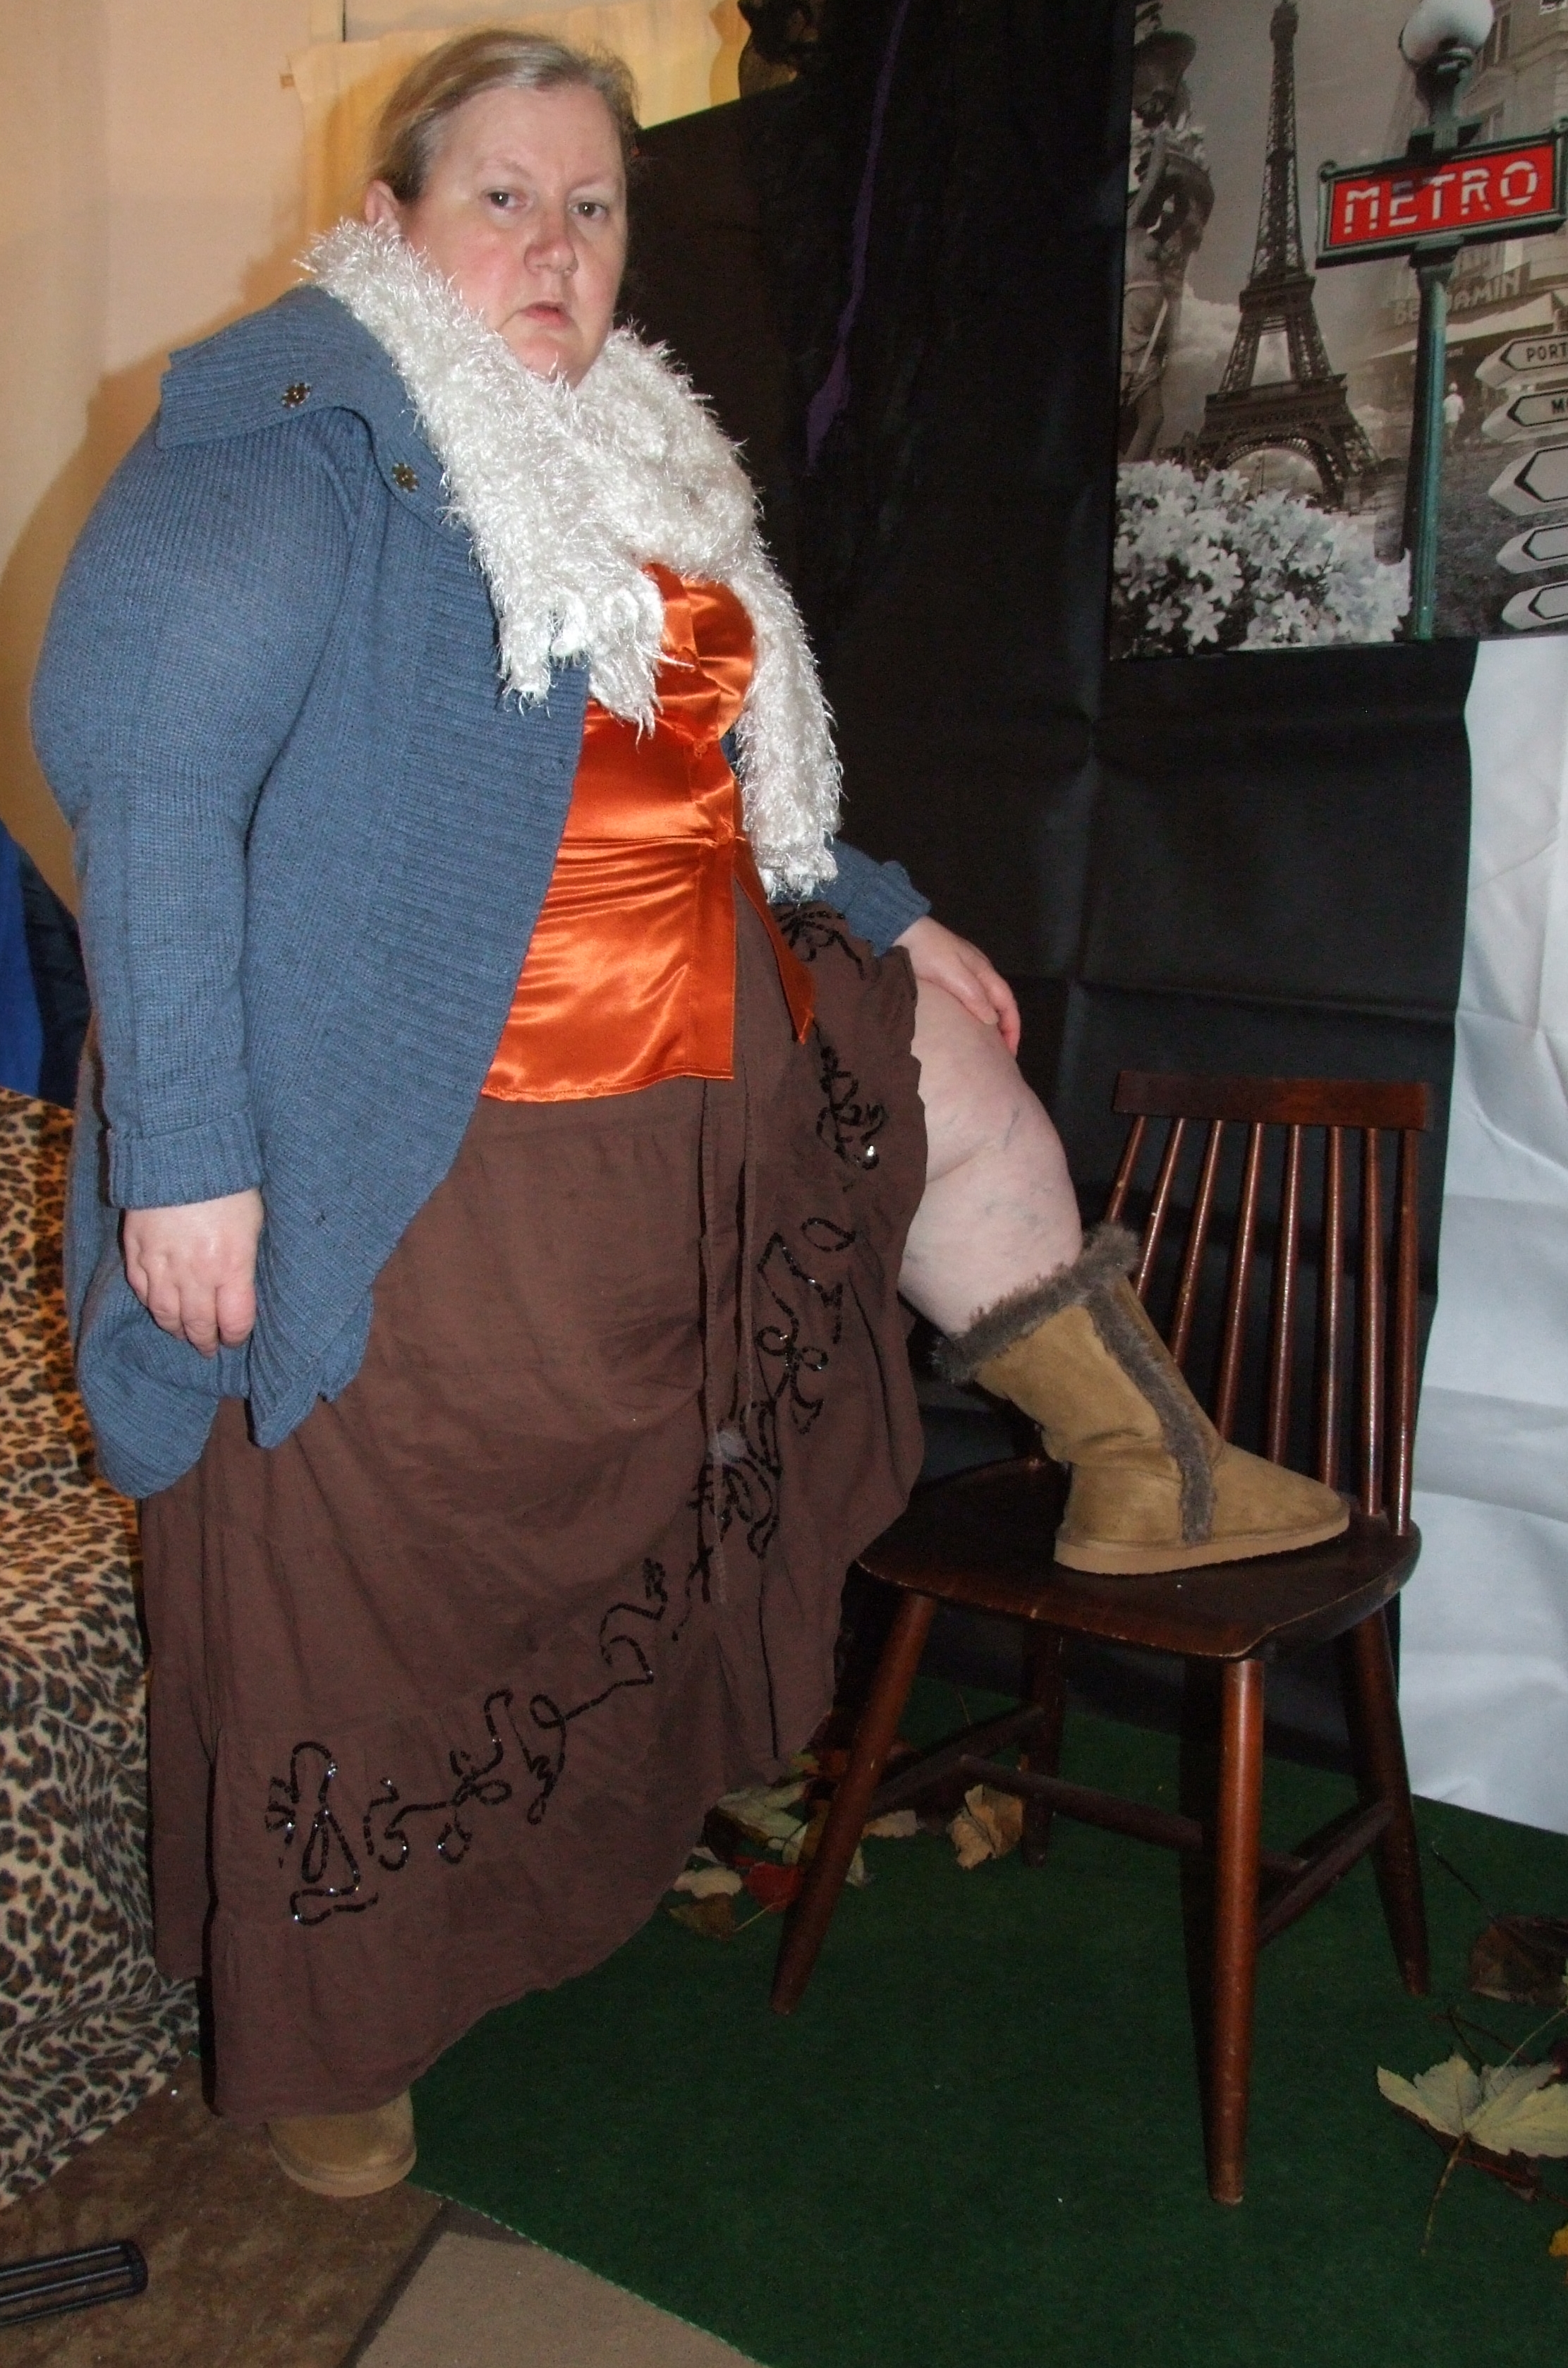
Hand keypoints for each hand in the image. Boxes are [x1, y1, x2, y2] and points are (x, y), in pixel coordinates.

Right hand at [122, 1189, 264, 1356]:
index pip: (235, 1321)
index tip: (235, 1338)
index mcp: (231, 1265)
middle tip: (208, 1348)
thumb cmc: (229, 1183)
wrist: (180, 1151)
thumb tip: (244, 1287)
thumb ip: (246, 1260)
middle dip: (205, 1342)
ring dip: (177, 1330)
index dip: (236, 1336)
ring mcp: (163, 1265)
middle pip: (199, 1325)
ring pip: (167, 1315)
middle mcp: (196, 1273)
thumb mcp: (254, 1222)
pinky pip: (143, 1291)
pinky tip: (161, 1309)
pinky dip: (152, 1305)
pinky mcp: (136, 1252)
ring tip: (185, 1335)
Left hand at [893, 916, 1020, 1055]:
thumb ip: (974, 994)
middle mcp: (979, 974)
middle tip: (1001, 1056)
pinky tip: (966, 1029)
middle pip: (1001, 1005)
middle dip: (1005, 1030)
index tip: (1009, 1054)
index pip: (1008, 1004)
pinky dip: (974, 1018)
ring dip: (990, 1026)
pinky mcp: (949, 978)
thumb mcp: (952, 973)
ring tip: (986, 1048)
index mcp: (985, 972)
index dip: (1012, 1028)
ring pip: (986, 1004)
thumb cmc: (928, 951)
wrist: (902, 931)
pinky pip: (970, 1002)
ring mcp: (964, 975)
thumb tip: (993, 1021)